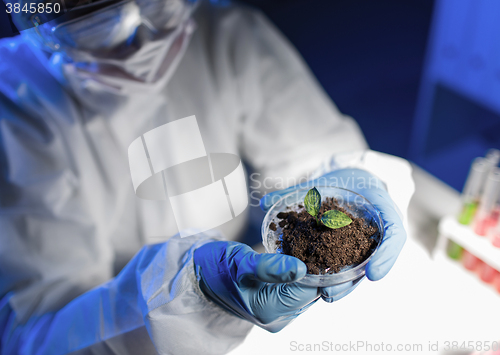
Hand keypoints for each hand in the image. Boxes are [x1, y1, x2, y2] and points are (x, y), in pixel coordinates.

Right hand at [193, 241, 319, 331]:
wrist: (197, 275)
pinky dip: (305, 269)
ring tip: (320, 242)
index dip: (324, 267)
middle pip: (314, 290)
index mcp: (270, 310)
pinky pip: (299, 285)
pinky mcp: (277, 301)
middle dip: (321, 265)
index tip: (330, 244)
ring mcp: (278, 310)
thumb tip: (302, 268)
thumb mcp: (240, 262)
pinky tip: (307, 251)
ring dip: (315, 265)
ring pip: (308, 287)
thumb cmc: (214, 267)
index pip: (311, 290)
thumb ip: (269, 266)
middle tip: (327, 238)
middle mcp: (278, 316)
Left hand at [260, 168, 405, 285]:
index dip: (386, 256)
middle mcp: (381, 229)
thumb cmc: (348, 179)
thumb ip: (297, 191)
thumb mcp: (328, 180)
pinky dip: (337, 275)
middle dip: (352, 281)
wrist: (359, 181)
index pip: (394, 234)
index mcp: (383, 206)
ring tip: (324, 297)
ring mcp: (371, 241)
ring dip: (344, 284)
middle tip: (331, 295)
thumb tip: (265, 202)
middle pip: (375, 262)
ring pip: (362, 267)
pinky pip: (351, 264)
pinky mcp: (358, 249)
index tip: (372, 274)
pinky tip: (321, 286)